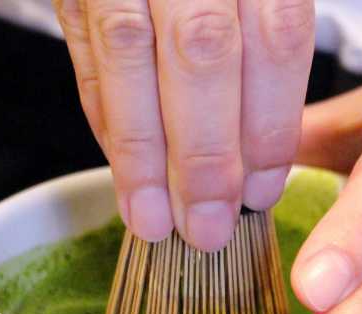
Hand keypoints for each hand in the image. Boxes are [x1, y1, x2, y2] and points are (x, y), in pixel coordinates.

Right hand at [54, 0, 313, 249]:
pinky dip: (106, 121)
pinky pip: (86, 54)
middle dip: (205, 155)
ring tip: (156, 224)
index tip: (264, 191)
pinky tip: (125, 175)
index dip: (271, 124)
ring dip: (143, 154)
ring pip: (131, 56)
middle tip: (210, 230)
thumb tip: (263, 159)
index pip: (275, 35)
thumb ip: (268, 42)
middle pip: (203, 53)